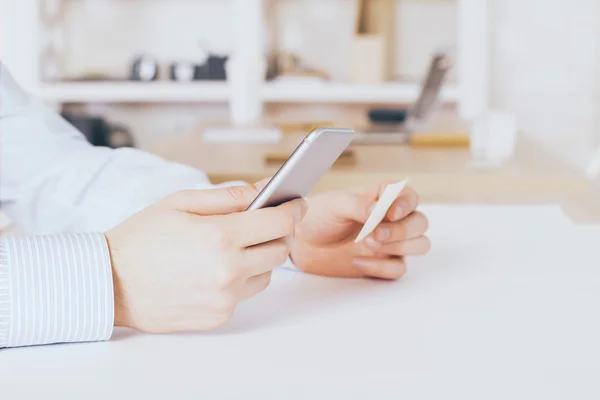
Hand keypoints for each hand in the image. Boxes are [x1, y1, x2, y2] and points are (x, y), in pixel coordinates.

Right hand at [105, 183, 305, 332]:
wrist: (110, 283)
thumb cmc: (142, 238)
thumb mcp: (182, 202)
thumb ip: (230, 195)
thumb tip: (268, 188)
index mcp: (221, 236)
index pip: (281, 221)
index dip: (294, 208)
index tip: (296, 201)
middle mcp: (229, 270)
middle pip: (282, 248)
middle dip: (278, 231)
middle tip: (263, 221)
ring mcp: (226, 297)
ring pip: (268, 272)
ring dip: (260, 256)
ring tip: (232, 246)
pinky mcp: (219, 316)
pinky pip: (247, 292)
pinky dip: (242, 278)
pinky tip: (216, 269)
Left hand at [290, 182, 428, 279]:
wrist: (303, 242)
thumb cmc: (319, 215)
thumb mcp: (335, 205)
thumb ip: (359, 206)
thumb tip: (378, 212)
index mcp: (383, 197)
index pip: (409, 196)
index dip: (406, 205)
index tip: (390, 214)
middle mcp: (392, 219)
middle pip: (420, 223)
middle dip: (402, 230)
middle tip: (374, 235)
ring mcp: (391, 242)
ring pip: (419, 245)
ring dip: (400, 246)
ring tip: (368, 244)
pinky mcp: (383, 263)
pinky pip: (399, 268)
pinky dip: (381, 267)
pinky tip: (358, 261)